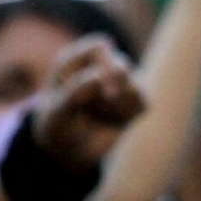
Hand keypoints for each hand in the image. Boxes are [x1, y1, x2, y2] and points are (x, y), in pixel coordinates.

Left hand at [30, 36, 146, 173]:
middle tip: (109, 98)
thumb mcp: (57, 115)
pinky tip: (116, 122)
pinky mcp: (134, 100)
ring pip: (135, 84)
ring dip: (120, 103)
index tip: (102, 85)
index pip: (100, 47)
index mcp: (76, 61)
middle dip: (117, 82)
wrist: (69, 153)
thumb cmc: (58, 127)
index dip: (105, 62)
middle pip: (121, 65)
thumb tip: (96, 77)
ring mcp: (119, 82)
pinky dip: (130, 113)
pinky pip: (143, 101)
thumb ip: (72, 95)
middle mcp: (100, 66)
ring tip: (102, 115)